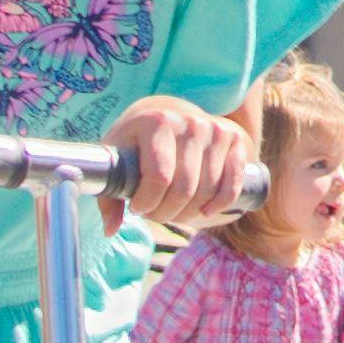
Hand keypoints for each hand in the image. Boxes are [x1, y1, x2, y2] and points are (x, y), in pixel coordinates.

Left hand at [110, 93, 256, 228]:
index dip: (147, 203)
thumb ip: (109, 195)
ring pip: (207, 191)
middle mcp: (189, 123)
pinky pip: (232, 184)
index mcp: (157, 122)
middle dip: (166, 213)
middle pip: (184, 189)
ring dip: (189, 213)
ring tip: (173, 211)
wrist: (166, 113)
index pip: (158, 177)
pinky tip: (205, 211)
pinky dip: (220, 204)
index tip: (136, 208)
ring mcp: (215, 130)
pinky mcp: (234, 139)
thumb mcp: (116, 160)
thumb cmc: (136, 142)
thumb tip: (111, 230)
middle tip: (154, 214)